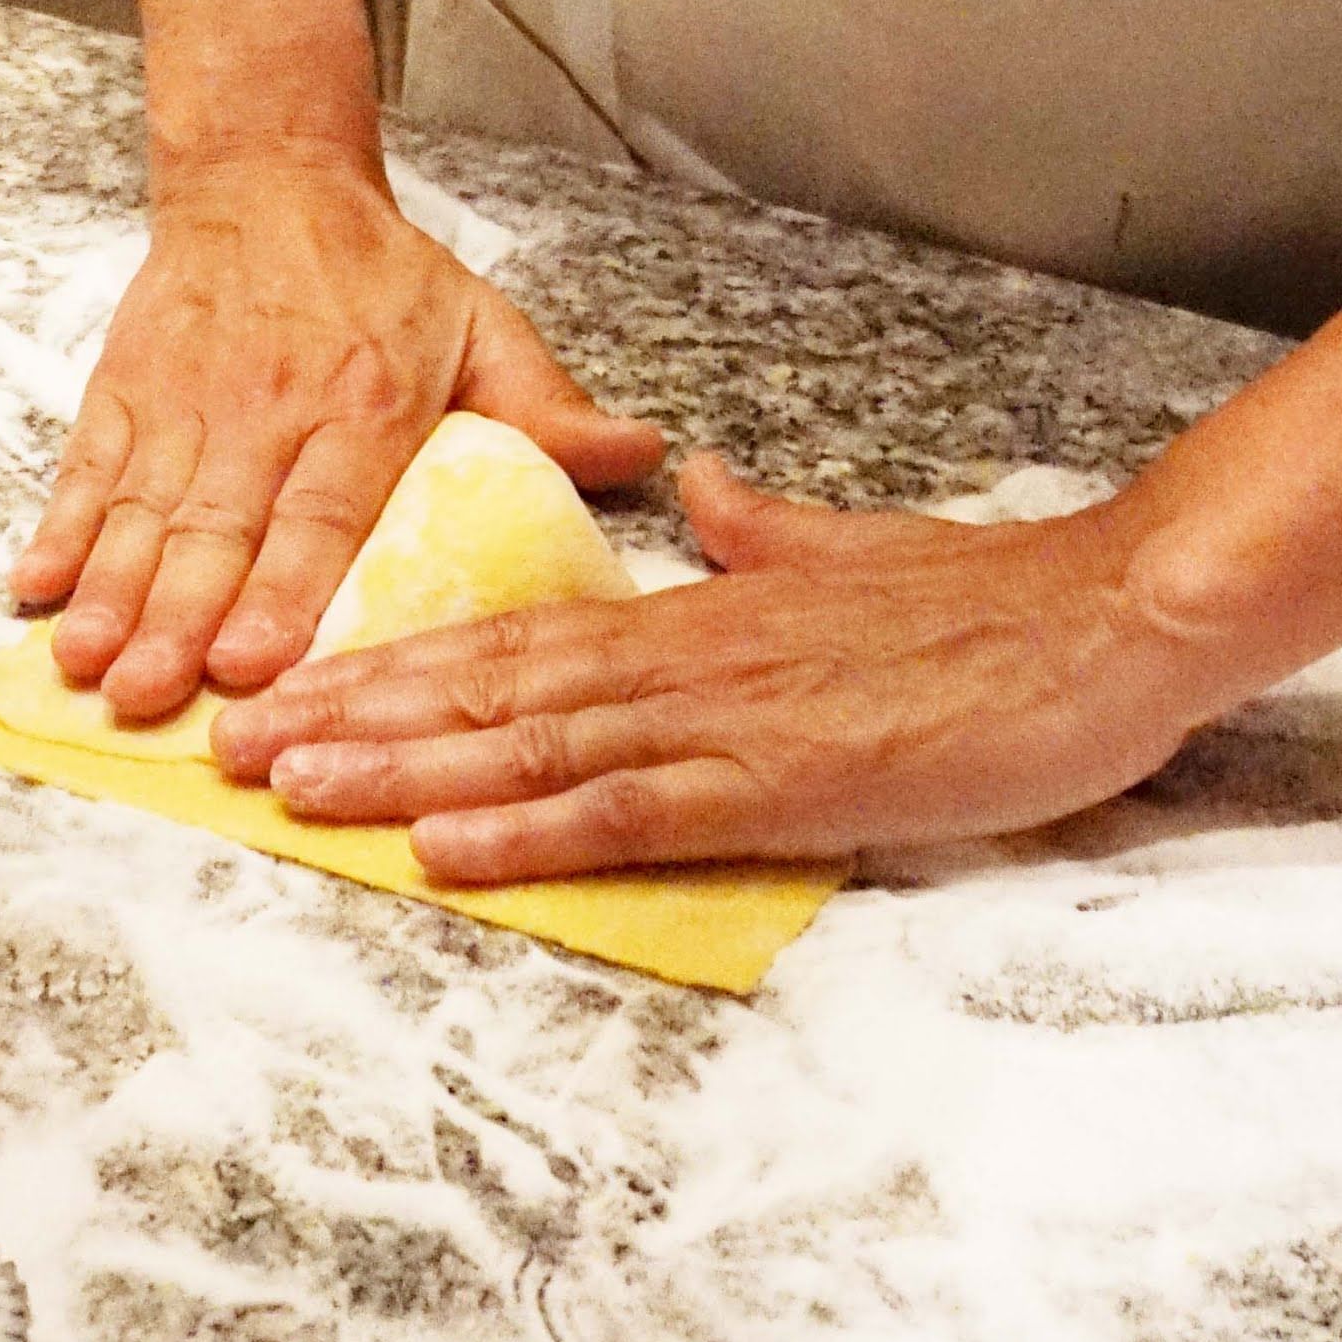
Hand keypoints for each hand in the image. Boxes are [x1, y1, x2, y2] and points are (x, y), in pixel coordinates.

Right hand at [15, 147, 663, 722]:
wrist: (268, 176)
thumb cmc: (382, 277)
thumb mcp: (482, 326)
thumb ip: (547, 406)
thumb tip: (638, 454)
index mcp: (364, 403)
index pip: (320, 512)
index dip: (283, 588)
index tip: (255, 661)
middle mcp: (268, 407)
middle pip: (217, 528)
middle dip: (179, 618)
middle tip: (151, 695)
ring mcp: (186, 400)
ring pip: (144, 510)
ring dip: (112, 592)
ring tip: (87, 664)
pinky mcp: (125, 388)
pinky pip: (88, 467)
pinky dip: (60, 527)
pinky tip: (37, 589)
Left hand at [208, 454, 1214, 878]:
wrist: (1113, 615)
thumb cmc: (998, 607)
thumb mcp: (856, 556)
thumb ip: (766, 539)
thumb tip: (699, 496)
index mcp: (707, 612)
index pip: (518, 636)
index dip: (396, 664)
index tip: (295, 686)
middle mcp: (694, 655)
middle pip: (491, 684)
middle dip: (353, 714)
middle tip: (227, 747)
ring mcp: (734, 716)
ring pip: (533, 740)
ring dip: (404, 767)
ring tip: (291, 788)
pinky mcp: (786, 779)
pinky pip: (633, 806)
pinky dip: (530, 825)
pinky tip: (446, 845)